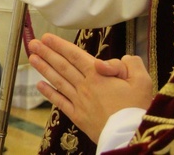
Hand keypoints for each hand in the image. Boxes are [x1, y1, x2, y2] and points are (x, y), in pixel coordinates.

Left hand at [27, 33, 153, 142]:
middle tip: (34, 44)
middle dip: (47, 53)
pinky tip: (39, 85)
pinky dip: (49, 93)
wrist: (131, 136)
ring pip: (58, 81)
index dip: (60, 45)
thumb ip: (129, 64)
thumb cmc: (137, 109)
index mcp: (99, 75)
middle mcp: (85, 86)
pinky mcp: (78, 116)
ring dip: (44, 68)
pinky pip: (60, 102)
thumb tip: (118, 58)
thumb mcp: (141, 81)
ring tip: (32, 58)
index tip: (47, 37)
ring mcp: (79, 101)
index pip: (75, 55)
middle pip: (63, 66)